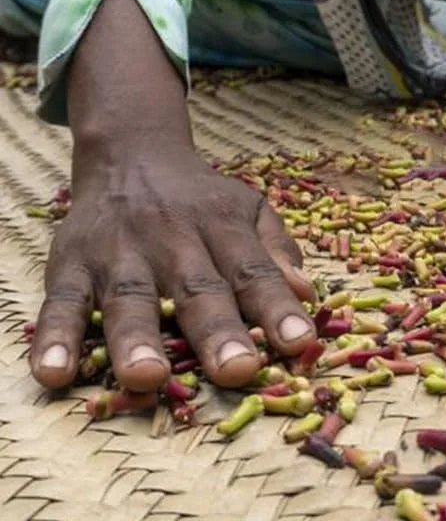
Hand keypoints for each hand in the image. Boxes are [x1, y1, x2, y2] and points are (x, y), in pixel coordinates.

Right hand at [29, 145, 315, 391]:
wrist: (133, 155)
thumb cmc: (201, 199)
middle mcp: (172, 238)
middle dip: (217, 330)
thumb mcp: (248, 209)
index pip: (253, 270)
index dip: (276, 305)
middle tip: (237, 370)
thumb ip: (276, 249)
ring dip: (138, 338)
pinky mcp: (72, 263)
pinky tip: (52, 373)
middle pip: (197, 287)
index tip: (299, 341)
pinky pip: (61, 302)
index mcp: (221, 225)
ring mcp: (119, 252)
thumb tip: (306, 294)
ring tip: (148, 377)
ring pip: (130, 296)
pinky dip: (55, 337)